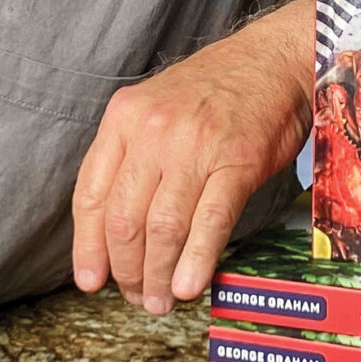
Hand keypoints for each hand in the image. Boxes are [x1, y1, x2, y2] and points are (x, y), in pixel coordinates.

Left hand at [72, 0, 312, 316]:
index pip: (91, 195)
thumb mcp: (155, 109)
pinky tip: (189, 286)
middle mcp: (152, 131)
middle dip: (126, 270)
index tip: (90, 280)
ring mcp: (195, 146)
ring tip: (161, 301)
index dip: (88, 247)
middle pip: (124, 220)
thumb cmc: (215, 92)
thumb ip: (132, 158)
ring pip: (163, 228)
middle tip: (135, 296)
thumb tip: (117, 231)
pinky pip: (209, 222)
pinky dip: (196, 261)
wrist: (272, 60)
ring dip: (159, 276)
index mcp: (123, 118)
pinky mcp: (236, 162)